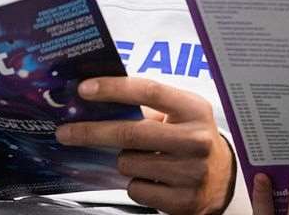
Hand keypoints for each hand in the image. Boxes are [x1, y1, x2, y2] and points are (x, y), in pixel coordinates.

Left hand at [55, 77, 235, 214]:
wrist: (222, 177)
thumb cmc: (190, 137)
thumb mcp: (180, 114)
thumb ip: (147, 105)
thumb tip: (97, 99)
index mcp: (193, 109)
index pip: (149, 91)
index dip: (113, 88)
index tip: (84, 89)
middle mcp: (196, 139)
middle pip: (131, 132)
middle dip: (91, 132)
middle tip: (66, 132)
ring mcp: (191, 172)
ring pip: (128, 163)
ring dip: (123, 161)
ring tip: (142, 158)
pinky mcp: (183, 199)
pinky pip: (136, 189)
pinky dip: (136, 183)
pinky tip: (152, 178)